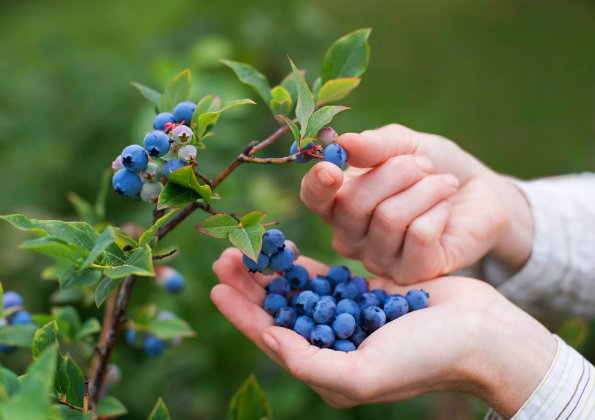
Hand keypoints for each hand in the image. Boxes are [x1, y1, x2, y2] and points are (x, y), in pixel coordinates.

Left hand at [211, 248, 555, 418]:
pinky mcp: (365, 294)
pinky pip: (325, 278)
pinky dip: (303, 266)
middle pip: (280, 312)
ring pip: (298, 292)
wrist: (480, 334)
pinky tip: (284, 251)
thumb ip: (312, 363)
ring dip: (271, 272)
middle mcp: (333, 345)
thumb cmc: (426, 359)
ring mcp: (348, 318)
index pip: (272, 339)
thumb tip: (270, 340)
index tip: (216, 287)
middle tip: (225, 257)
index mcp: (328, 370)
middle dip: (250, 286)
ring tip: (246, 248)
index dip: (241, 314)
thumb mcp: (364, 373)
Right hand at [300, 124, 532, 283]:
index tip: (332, 168)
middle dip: (396, 172)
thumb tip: (343, 143)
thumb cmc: (433, 167)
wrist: (478, 192)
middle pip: (354, 203)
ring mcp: (378, 259)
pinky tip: (445, 210)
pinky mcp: (410, 274)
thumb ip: (374, 145)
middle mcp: (351, 236)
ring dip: (425, 190)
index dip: (317, 185)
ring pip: (389, 218)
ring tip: (442, 184)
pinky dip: (438, 211)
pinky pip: (419, 236)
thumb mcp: (405, 145)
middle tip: (424, 166)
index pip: (313, 198)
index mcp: (339, 202)